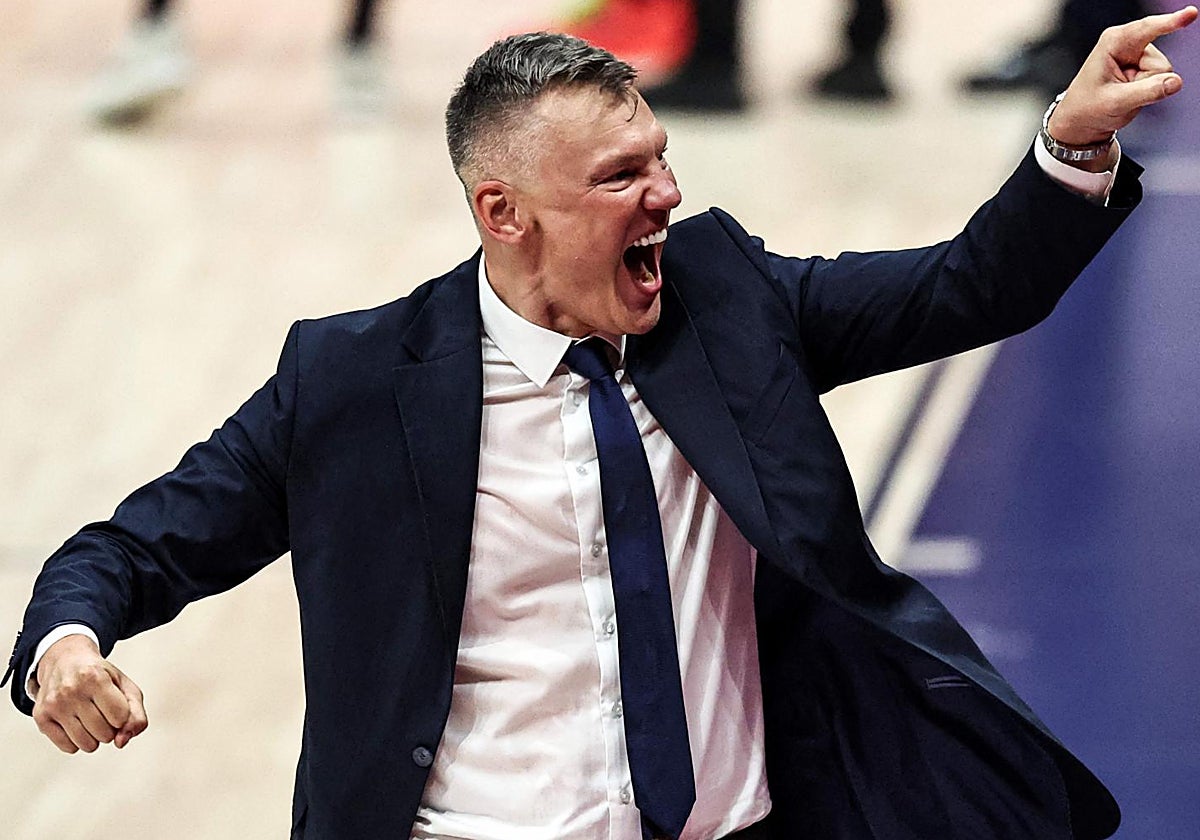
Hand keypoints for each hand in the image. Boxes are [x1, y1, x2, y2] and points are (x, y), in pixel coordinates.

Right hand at [32, 634, 147, 752]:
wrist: (65, 661)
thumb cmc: (100, 676)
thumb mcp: (126, 687)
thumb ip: (136, 715)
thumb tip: (121, 742)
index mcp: (95, 677)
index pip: (120, 718)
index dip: (122, 715)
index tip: (115, 702)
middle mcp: (71, 690)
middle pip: (105, 734)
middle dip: (109, 727)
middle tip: (101, 709)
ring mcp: (54, 704)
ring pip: (86, 744)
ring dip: (94, 737)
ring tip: (90, 716)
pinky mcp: (41, 716)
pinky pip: (69, 748)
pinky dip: (77, 741)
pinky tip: (75, 722)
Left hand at [1048, 6, 1197, 150]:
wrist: (1080, 120)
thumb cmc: (1088, 108)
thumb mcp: (1115, 102)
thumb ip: (1147, 92)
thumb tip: (1175, 82)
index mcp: (1115, 42)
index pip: (1149, 29)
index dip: (1171, 22)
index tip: (1191, 13)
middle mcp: (1129, 43)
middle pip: (1161, 64)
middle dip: (1147, 83)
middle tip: (1121, 94)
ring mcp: (1139, 55)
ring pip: (1164, 74)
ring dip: (1146, 89)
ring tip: (1122, 94)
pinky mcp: (1146, 67)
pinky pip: (1162, 81)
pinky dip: (1148, 91)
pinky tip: (1130, 93)